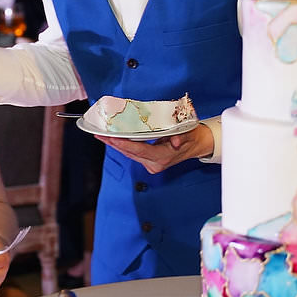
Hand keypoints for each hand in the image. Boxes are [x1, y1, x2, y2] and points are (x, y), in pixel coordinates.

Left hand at [98, 122, 212, 173]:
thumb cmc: (191, 137)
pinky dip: (123, 146)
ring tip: (102, 135)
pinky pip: (133, 153)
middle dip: (114, 144)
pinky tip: (113, 139)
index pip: (140, 150)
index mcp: (163, 157)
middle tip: (100, 134)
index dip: (125, 144)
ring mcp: (151, 164)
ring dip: (116, 145)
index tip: (113, 138)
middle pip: (130, 153)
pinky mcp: (149, 161)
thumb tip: (175, 142)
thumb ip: (181, 137)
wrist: (196, 145)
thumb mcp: (188, 133)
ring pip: (129, 154)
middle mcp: (155, 163)